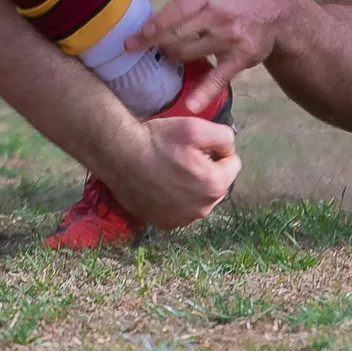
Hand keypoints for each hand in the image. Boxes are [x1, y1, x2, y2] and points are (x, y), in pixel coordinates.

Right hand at [110, 99, 240, 230]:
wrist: (118, 153)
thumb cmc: (156, 139)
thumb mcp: (194, 127)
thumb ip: (224, 136)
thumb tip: (229, 148)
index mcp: (214, 185)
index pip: (232, 164)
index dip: (216, 150)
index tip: (196, 145)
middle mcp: (203, 208)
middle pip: (216, 184)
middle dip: (206, 171)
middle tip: (181, 156)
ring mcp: (183, 219)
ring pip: (198, 199)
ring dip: (191, 187)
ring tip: (168, 170)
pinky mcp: (165, 223)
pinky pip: (180, 210)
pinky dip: (175, 200)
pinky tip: (160, 185)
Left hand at [126, 0, 288, 78]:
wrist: (280, 12)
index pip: (173, 13)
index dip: (150, 29)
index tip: (129, 42)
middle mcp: (220, 16)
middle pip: (177, 37)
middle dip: (158, 45)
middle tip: (143, 49)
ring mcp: (232, 39)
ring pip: (191, 55)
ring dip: (175, 58)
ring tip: (166, 55)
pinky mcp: (243, 58)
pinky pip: (221, 76)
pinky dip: (206, 91)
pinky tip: (192, 104)